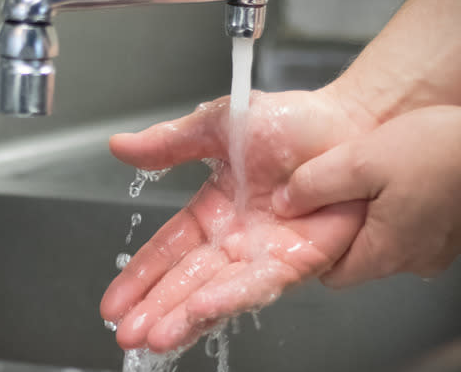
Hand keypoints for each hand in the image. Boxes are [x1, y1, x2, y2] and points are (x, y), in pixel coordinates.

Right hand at [100, 90, 373, 352]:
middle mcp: (234, 241)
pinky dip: (228, 298)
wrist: (348, 121)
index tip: (112, 304)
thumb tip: (118, 147)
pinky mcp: (297, 262)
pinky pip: (258, 284)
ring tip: (154, 338)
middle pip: (185, 282)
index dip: (139, 277)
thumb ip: (168, 143)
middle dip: (154, 309)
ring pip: (217, 293)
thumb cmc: (290, 121)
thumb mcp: (216, 126)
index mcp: (212, 212)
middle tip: (126, 334)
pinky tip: (200, 311)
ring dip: (184, 317)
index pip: (167, 251)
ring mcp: (264, 256)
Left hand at [273, 103, 460, 286]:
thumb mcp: (361, 160)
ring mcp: (441, 247)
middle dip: (344, 223)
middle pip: (360, 254)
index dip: (313, 244)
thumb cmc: (445, 151)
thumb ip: (315, 184)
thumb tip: (286, 203)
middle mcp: (416, 260)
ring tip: (378, 174)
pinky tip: (408, 174)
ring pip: (389, 237)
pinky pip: (416, 225)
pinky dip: (404, 204)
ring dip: (376, 210)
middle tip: (342, 186)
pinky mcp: (458, 229)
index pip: (332, 273)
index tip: (307, 216)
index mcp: (388, 253)